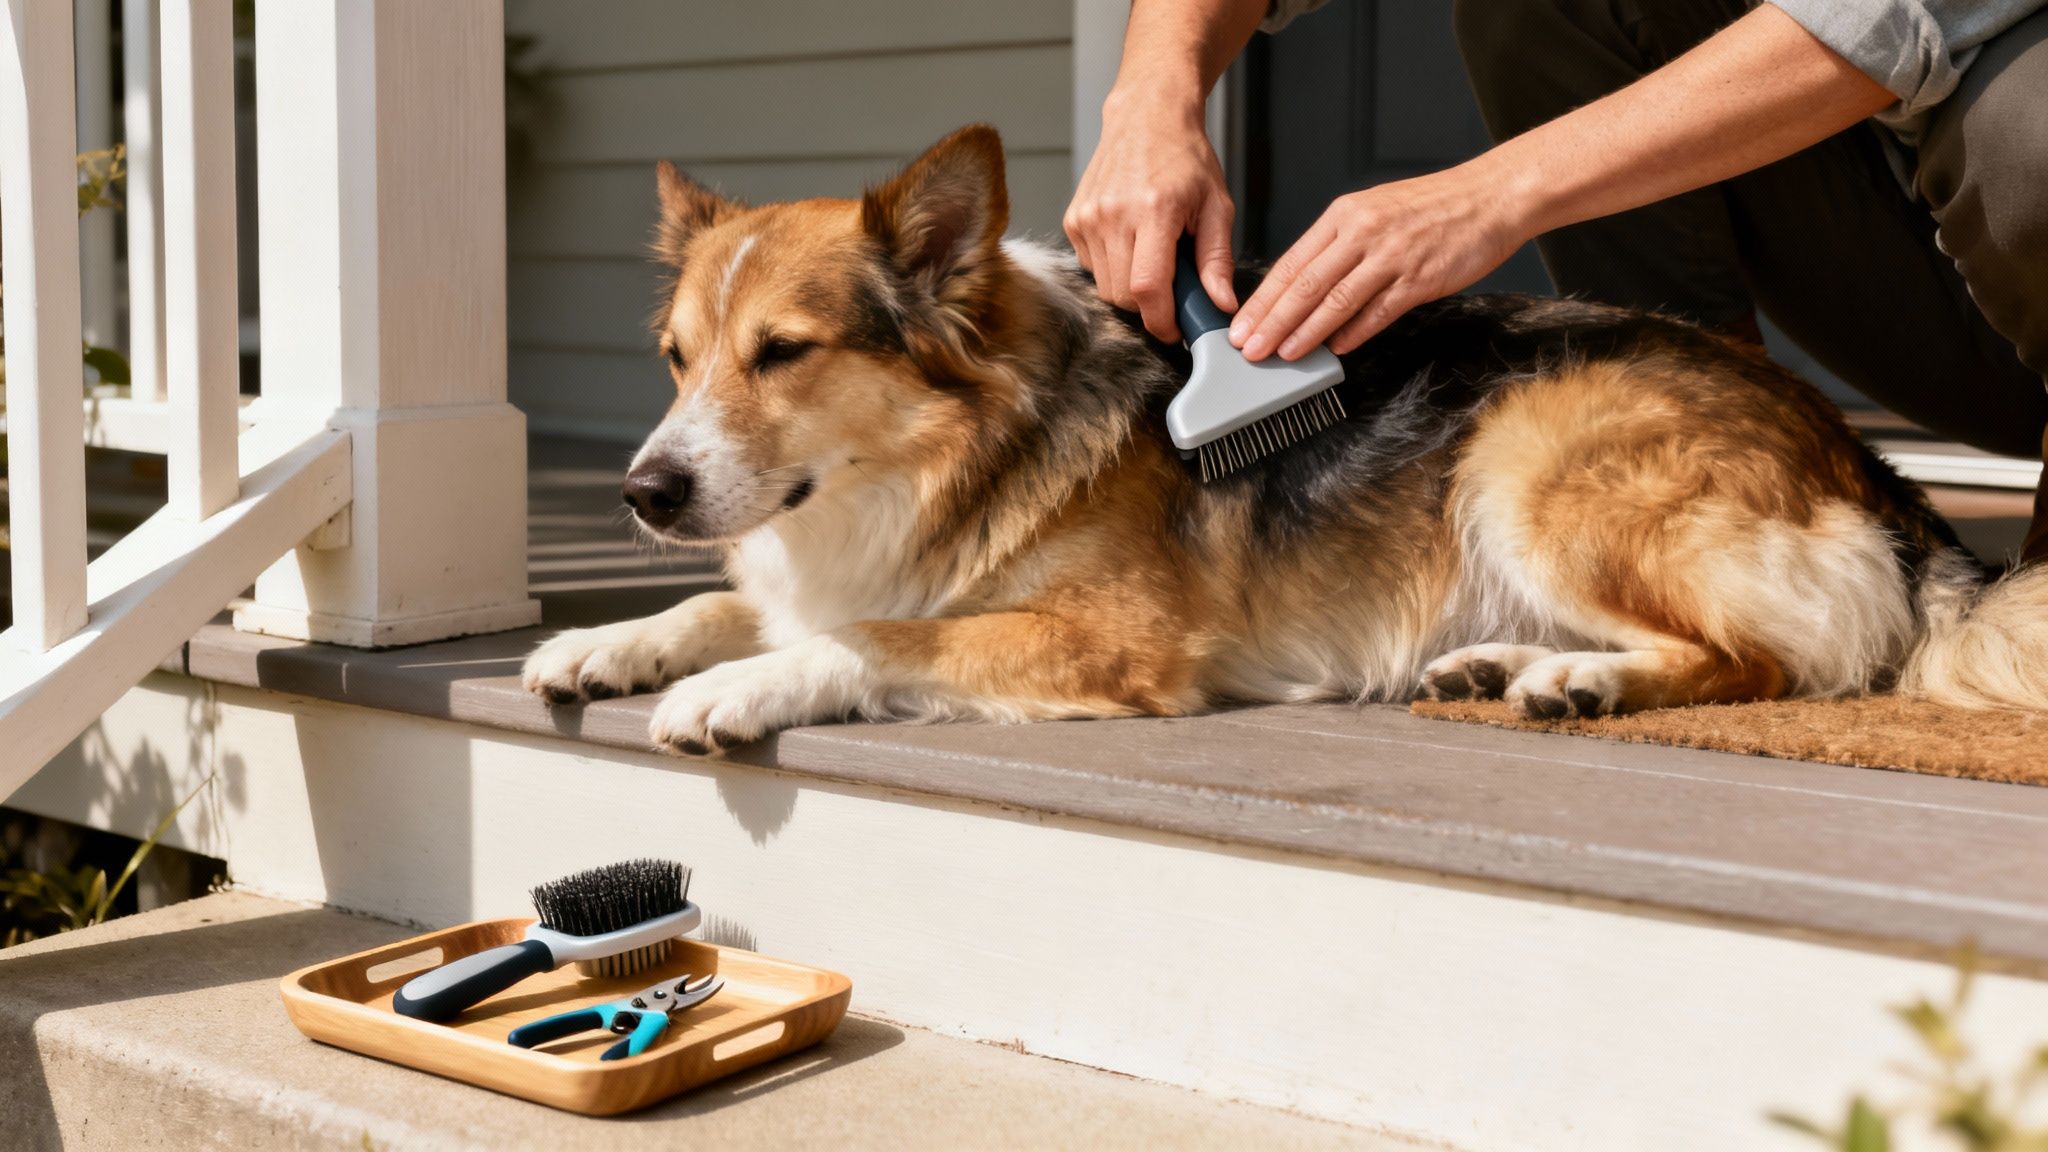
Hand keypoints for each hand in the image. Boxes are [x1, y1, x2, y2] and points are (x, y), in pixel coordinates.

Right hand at [1064, 91, 1236, 341]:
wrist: (1147, 116)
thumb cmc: (1185, 158)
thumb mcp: (1217, 206)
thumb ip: (1217, 260)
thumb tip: (1221, 305)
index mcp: (1152, 211)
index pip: (1145, 289)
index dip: (1161, 321)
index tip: (1176, 330)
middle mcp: (1112, 215)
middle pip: (1123, 296)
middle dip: (1149, 305)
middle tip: (1173, 284)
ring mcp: (1087, 218)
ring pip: (1105, 287)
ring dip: (1130, 286)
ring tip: (1153, 254)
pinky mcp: (1073, 220)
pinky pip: (1092, 267)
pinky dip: (1114, 267)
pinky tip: (1131, 241)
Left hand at [1230, 159, 1530, 359]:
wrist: (1490, 196)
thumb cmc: (1434, 208)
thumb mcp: (1374, 212)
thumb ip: (1339, 248)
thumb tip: (1304, 290)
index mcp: (1344, 216)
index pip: (1291, 263)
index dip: (1262, 299)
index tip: (1241, 325)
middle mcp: (1362, 232)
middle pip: (1305, 285)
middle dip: (1272, 322)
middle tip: (1250, 349)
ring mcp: (1390, 255)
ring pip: (1335, 300)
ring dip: (1305, 333)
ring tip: (1283, 354)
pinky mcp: (1419, 278)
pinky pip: (1378, 311)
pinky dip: (1354, 332)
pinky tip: (1336, 349)